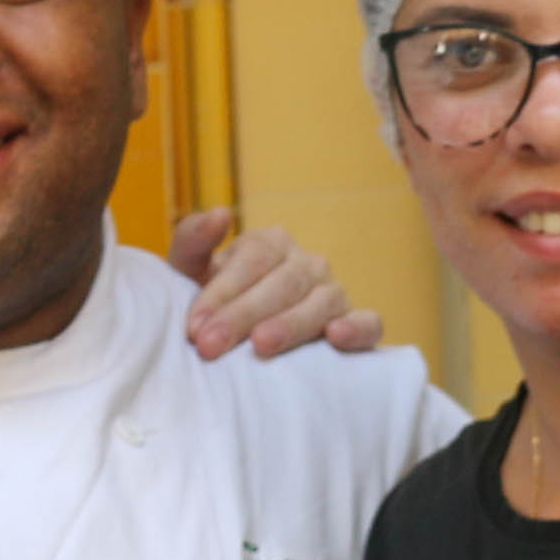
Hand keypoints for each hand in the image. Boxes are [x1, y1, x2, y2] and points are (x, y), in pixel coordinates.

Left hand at [165, 209, 383, 360]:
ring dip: (291, 324)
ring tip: (261, 346)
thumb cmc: (214, 305)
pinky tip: (336, 336)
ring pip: (322, 303)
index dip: (222, 291)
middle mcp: (307, 263)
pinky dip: (357, 328)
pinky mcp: (356, 325)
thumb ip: (193, 240)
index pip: (253, 259)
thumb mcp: (191, 272)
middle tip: (210, 345)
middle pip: (283, 283)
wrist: (239, 343)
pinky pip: (368, 323)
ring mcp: (334, 293)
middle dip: (244, 315)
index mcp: (271, 243)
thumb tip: (221, 214)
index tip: (195, 326)